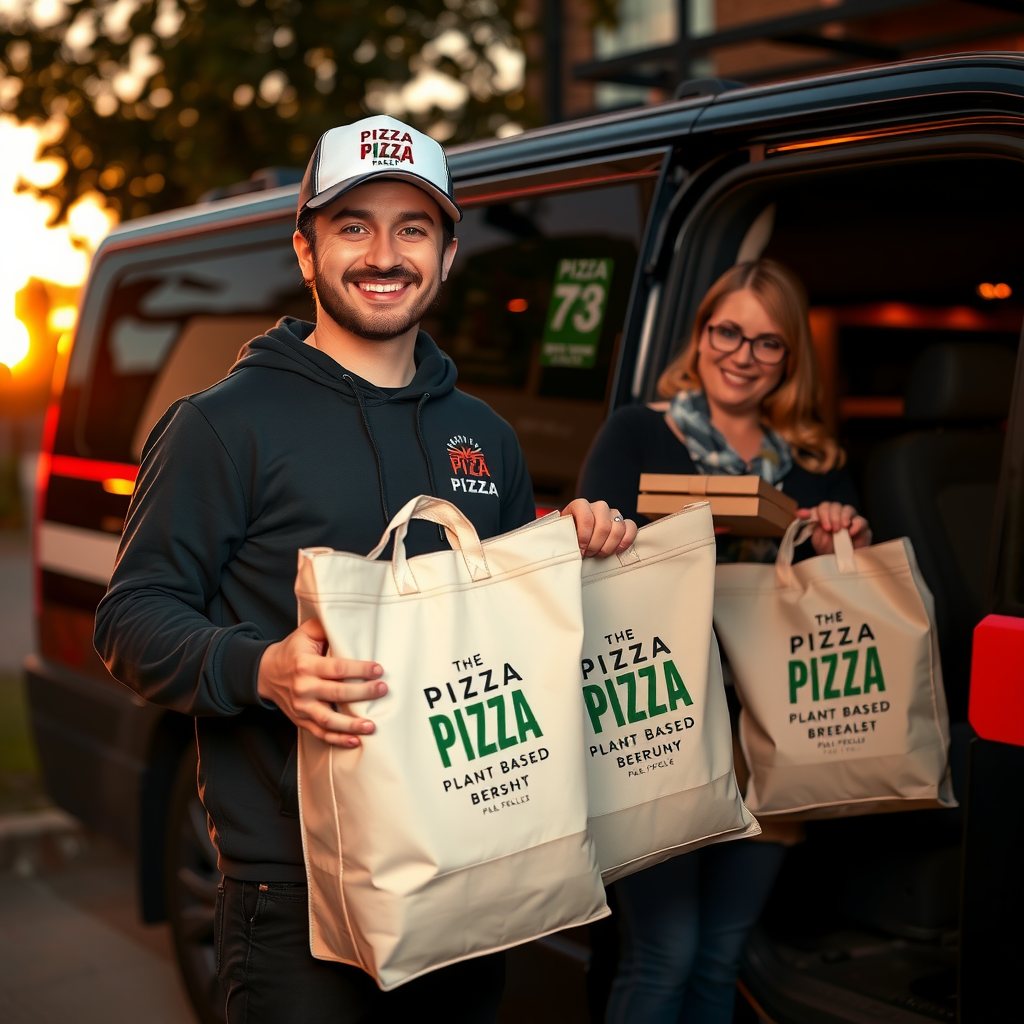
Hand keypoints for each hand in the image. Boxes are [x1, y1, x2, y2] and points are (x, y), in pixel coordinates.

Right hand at [257, 618, 385, 746]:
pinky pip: (321, 733)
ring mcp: (302, 707)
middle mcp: (303, 687)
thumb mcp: (305, 633)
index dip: (359, 670)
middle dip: (363, 693)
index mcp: (306, 665)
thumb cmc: (292, 651)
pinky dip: (337, 739)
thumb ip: (326, 628)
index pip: (337, 668)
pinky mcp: (301, 720)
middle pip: (337, 694)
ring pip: (329, 720)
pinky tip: (355, 741)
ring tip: (372, 725)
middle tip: (382, 689)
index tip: (378, 670)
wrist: (265, 673)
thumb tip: (350, 622)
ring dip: (351, 725)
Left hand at [561, 498, 637, 557]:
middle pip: (603, 526)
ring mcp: (612, 513)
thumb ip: (563, 536)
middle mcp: (598, 506)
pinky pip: (631, 527)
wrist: (576, 538)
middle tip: (588, 553)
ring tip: (599, 553)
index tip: (580, 549)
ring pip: (618, 528)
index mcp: (580, 505)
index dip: (584, 536)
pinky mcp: (623, 522)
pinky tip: (615, 550)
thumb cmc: (568, 536)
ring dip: (608, 546)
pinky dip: (625, 541)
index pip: (586, 517)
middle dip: (596, 545)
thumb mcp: (562, 534)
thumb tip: (568, 546)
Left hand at [796, 501, 871, 555]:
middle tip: (828, 528)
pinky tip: (850, 533)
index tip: (802, 516)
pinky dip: (855, 524)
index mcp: (825, 518)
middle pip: (833, 505)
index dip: (810, 511)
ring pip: (847, 508)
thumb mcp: (818, 541)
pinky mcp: (863, 527)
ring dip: (841, 517)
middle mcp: (838, 516)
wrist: (844, 564)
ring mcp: (851, 519)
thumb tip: (801, 514)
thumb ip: (813, 527)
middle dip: (829, 515)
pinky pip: (861, 520)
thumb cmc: (829, 551)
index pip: (818, 509)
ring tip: (839, 529)